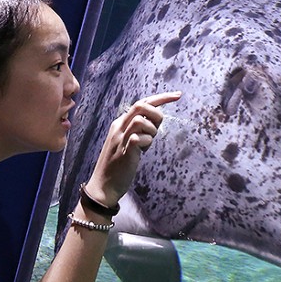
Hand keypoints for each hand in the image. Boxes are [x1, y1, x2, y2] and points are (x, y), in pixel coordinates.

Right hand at [85, 91, 181, 206]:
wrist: (103, 186)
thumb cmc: (118, 165)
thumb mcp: (126, 142)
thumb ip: (137, 130)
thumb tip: (154, 122)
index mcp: (120, 123)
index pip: (141, 103)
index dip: (161, 97)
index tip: (178, 95)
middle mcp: (119, 127)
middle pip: (140, 105)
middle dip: (157, 112)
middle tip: (159, 127)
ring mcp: (120, 138)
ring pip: (140, 120)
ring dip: (151, 130)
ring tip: (146, 145)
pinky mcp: (125, 150)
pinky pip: (139, 138)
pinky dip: (146, 142)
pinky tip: (142, 152)